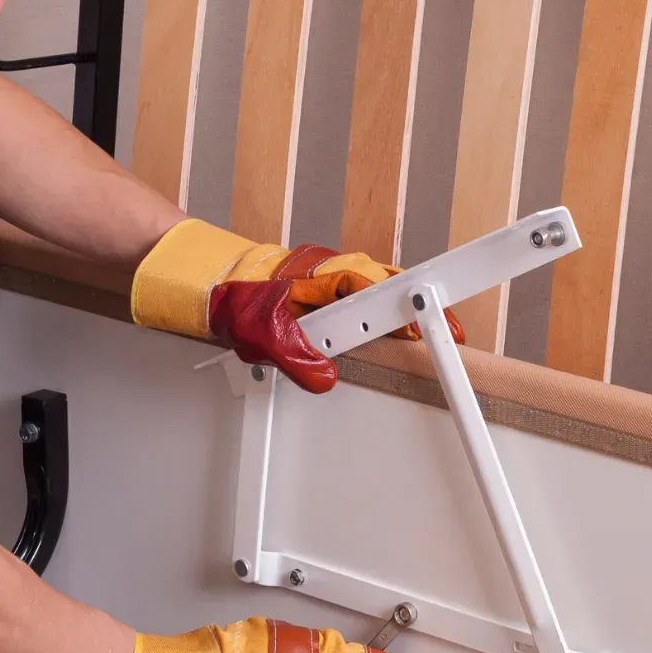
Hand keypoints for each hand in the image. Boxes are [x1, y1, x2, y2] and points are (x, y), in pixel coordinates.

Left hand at [130, 219, 462, 392]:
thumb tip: (323, 376)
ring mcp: (330, 287)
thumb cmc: (231, 295)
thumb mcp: (262, 332)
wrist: (206, 284)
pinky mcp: (323, 300)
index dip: (412, 309)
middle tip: (445, 337)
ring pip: (373, 302)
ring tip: (416, 342)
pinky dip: (365, 328)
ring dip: (389, 323)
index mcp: (324, 278)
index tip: (439, 326)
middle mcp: (332, 277)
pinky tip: (366, 344)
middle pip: (387, 293)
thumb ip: (296, 356)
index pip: (380, 289)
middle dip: (414, 317)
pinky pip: (355, 311)